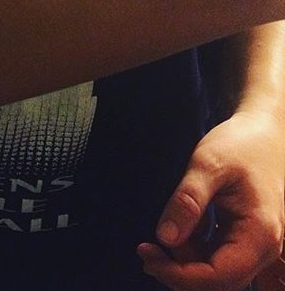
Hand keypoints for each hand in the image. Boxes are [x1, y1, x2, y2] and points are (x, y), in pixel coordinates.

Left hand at [137, 110, 284, 290]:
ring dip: (184, 261)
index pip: (220, 276)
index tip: (149, 256)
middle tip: (144, 251)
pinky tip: (174, 232)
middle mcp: (262, 246)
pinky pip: (217, 255)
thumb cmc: (241, 144)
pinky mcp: (242, 235)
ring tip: (153, 242)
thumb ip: (188, 201)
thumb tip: (165, 237)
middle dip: (179, 271)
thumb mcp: (208, 164)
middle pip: (218, 280)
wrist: (263, 132)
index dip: (181, 274)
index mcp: (260, 234)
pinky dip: (192, 249)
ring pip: (216, 270)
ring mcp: (254, 243)